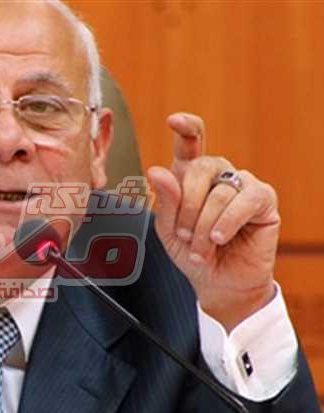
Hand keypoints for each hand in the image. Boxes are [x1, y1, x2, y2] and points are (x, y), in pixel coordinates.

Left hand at [146, 113, 279, 330]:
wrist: (217, 283)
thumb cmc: (192, 253)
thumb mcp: (169, 230)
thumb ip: (165, 201)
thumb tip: (158, 170)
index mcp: (190, 176)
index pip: (190, 143)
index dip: (185, 128)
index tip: (174, 120)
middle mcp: (218, 175)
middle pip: (200, 166)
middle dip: (186, 205)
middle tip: (184, 234)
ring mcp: (242, 184)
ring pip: (219, 191)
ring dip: (204, 225)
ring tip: (202, 248)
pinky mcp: (263, 200)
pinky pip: (245, 200)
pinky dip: (227, 222)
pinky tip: (220, 239)